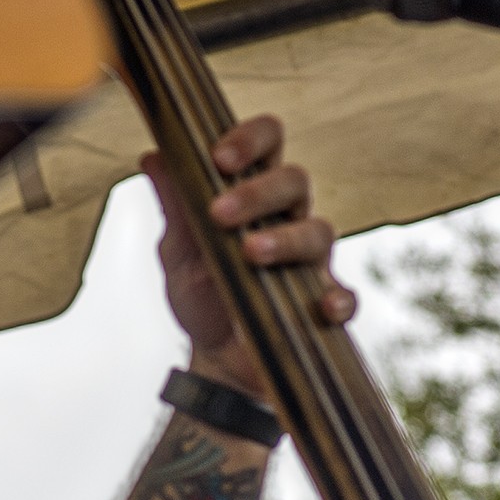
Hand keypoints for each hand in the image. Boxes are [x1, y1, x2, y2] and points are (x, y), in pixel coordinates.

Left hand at [148, 114, 355, 399]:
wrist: (216, 360)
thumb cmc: (201, 295)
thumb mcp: (178, 252)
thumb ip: (174, 207)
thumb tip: (154, 156)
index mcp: (255, 194)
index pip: (267, 143)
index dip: (250, 138)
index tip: (219, 158)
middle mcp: (289, 218)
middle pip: (294, 180)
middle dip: (258, 192)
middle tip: (220, 213)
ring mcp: (310, 261)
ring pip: (319, 231)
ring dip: (286, 239)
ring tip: (250, 254)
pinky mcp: (323, 304)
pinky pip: (346, 295)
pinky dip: (338, 298)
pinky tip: (322, 307)